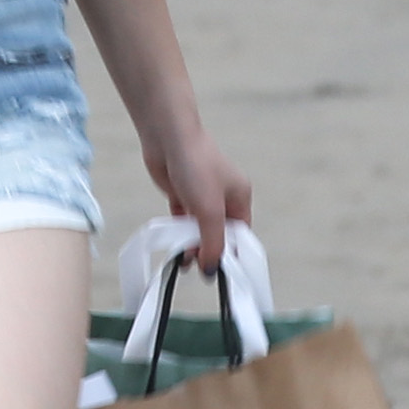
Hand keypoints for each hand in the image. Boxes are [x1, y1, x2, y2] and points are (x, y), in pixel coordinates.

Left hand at [141, 119, 257, 257]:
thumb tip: (211, 269)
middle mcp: (223, 197)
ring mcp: (201, 195)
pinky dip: (179, 232)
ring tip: (182, 259)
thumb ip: (213, 242)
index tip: (218, 271)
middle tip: (196, 264)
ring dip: (191, 244)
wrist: (168, 138)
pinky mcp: (181, 193)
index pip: (240, 234)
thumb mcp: (210, 210)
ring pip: (199, 228)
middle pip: (219, 233)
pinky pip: (183, 220)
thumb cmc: (196, 165)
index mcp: (239, 197)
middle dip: (208, 250)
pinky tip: (173, 245)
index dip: (231, 253)